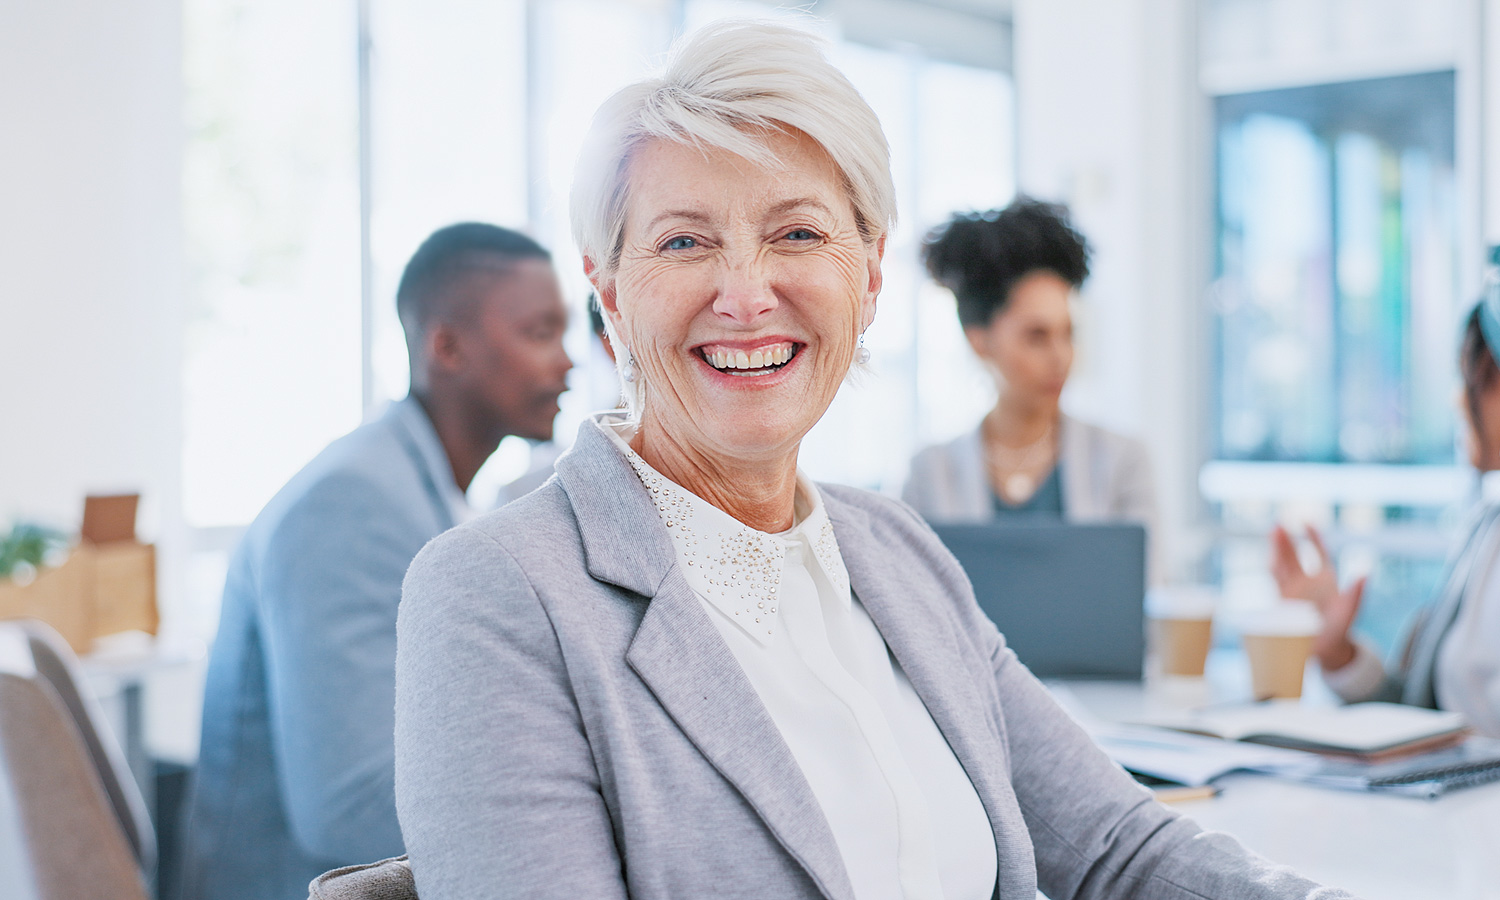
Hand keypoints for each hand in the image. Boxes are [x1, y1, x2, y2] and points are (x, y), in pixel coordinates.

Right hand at [1267, 525, 1361, 670]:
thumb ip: (1356, 594)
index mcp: (1325, 580)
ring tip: (1273, 532)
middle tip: (1278, 523)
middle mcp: (1307, 581)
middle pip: (1293, 555)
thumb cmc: (1339, 630)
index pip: (1318, 552)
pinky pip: (1277, 581)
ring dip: (1277, 549)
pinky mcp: (1282, 601)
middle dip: (1286, 540)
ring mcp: (1293, 590)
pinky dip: (1273, 568)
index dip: (1313, 536)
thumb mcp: (1350, 611)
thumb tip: (1364, 574)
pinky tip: (1269, 558)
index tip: (1306, 522)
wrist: (1325, 648)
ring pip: (1282, 565)